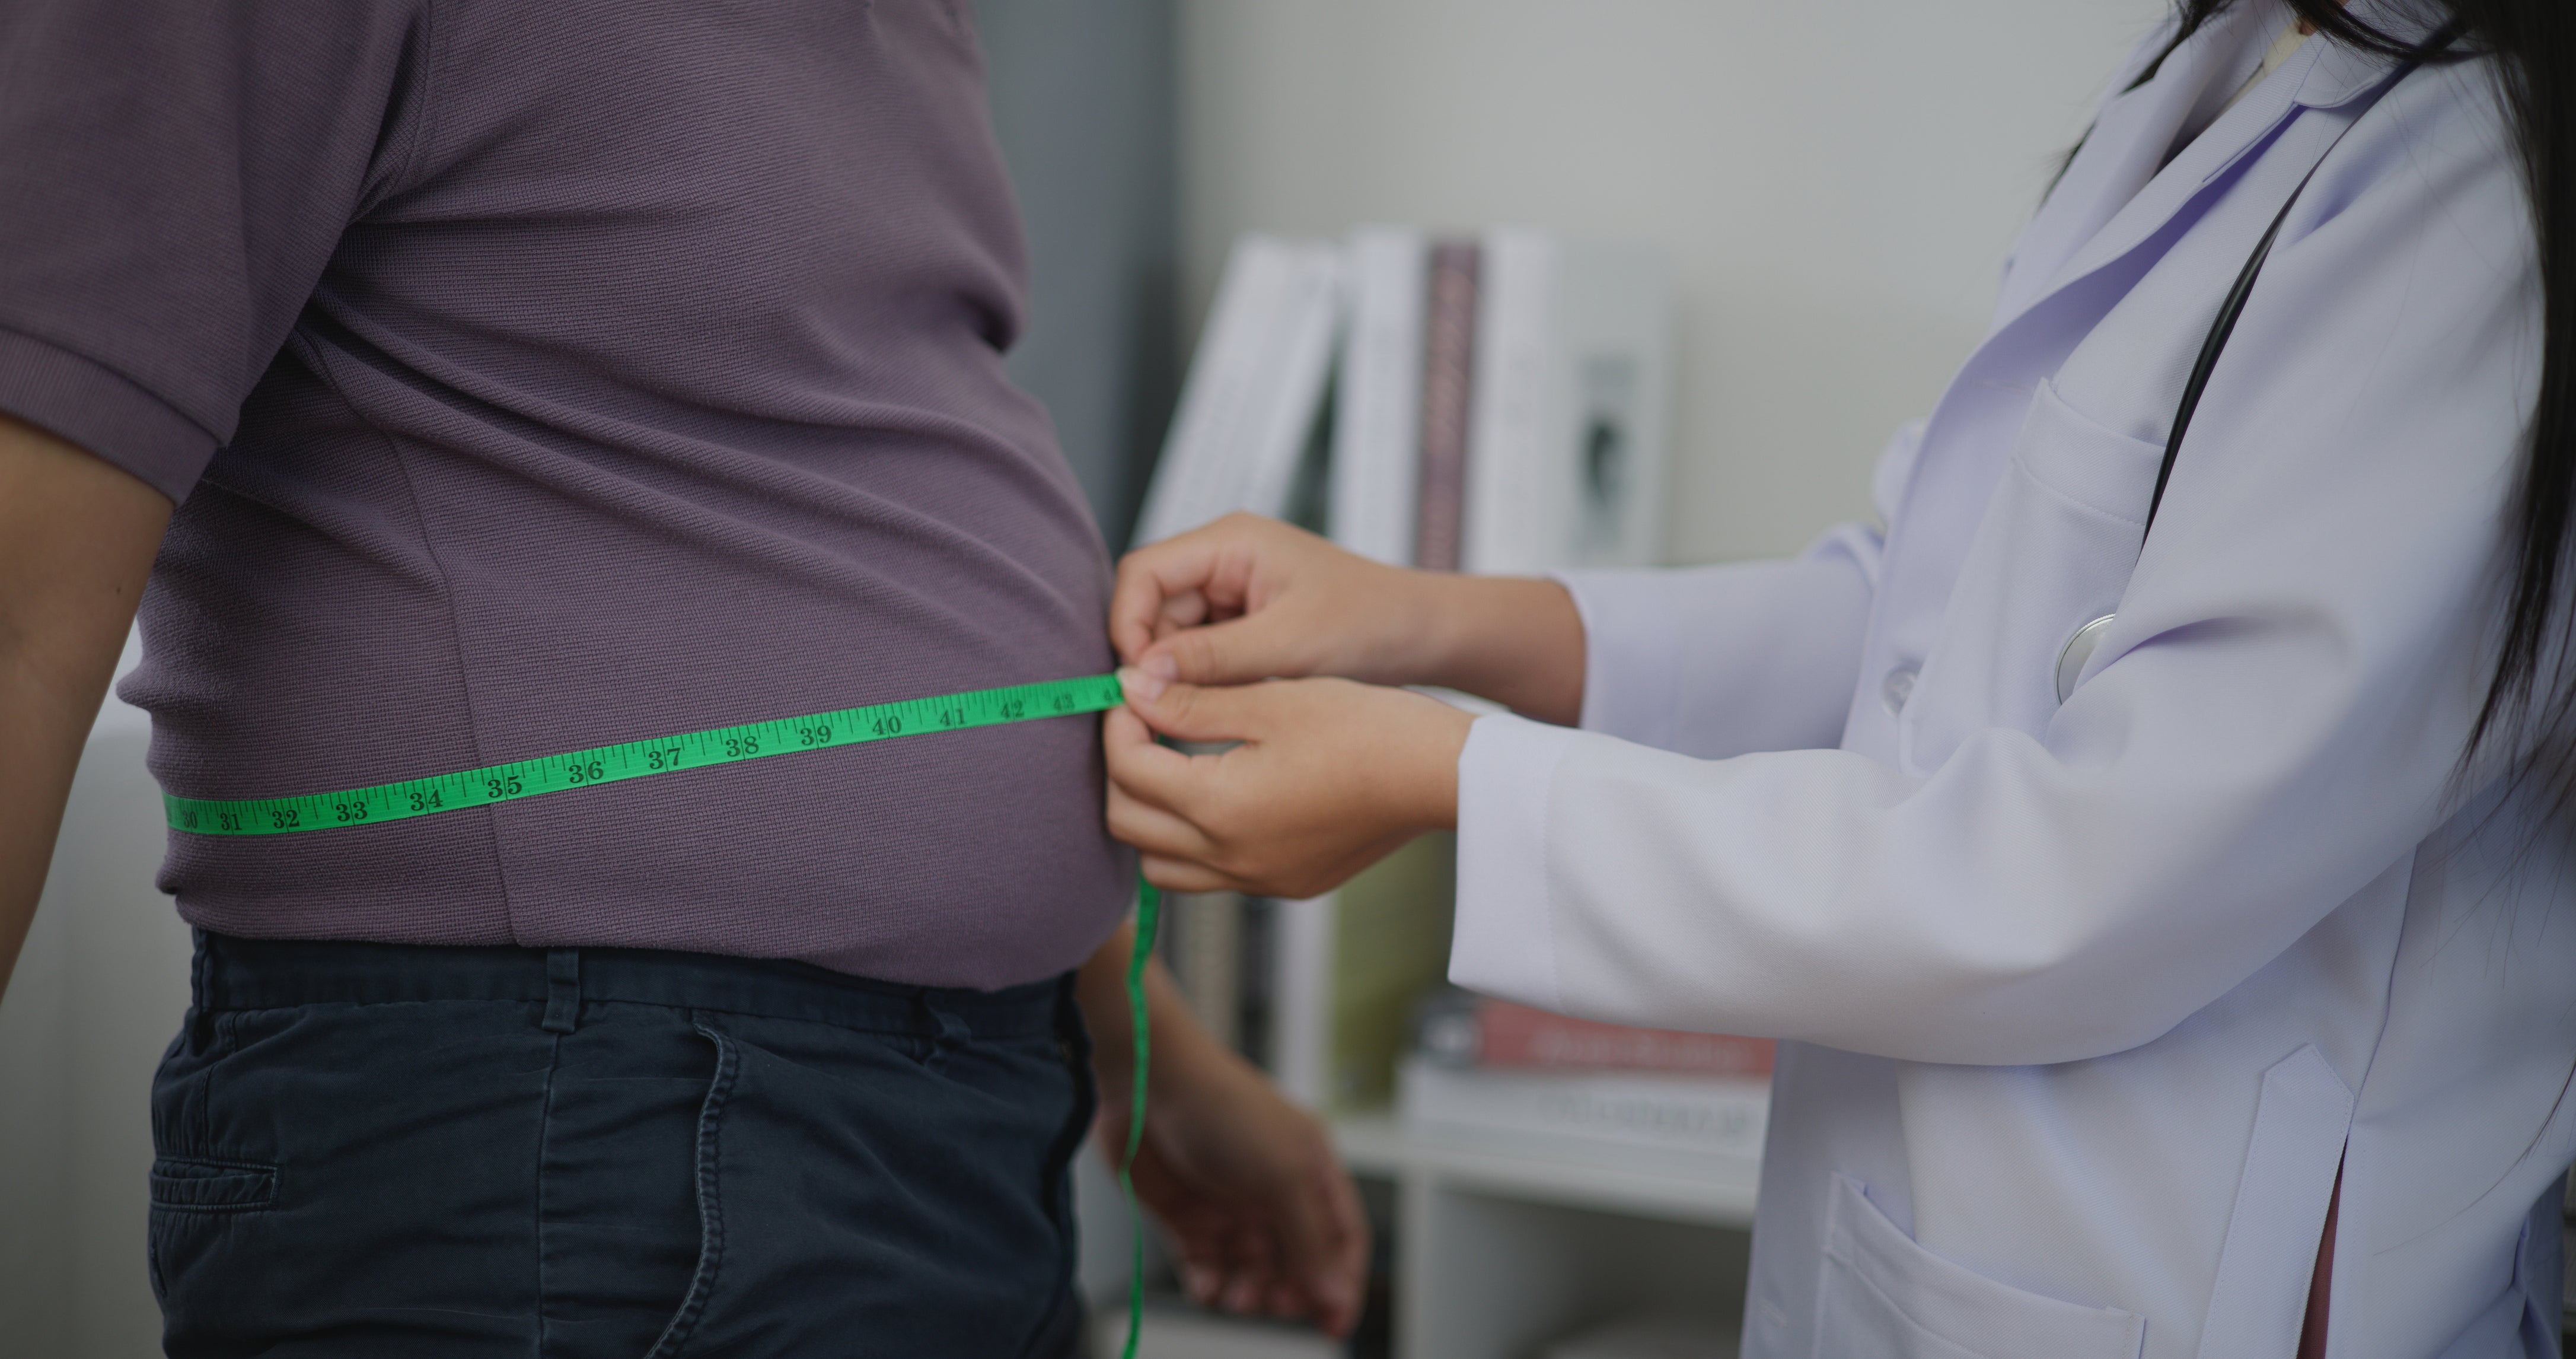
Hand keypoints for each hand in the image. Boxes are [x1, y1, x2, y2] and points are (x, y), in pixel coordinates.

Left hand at [1076, 925, 1369, 1334]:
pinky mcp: (1185, 1215)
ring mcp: (1228, 1204)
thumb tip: (1335, 1295)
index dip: (1341, 1283)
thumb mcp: (1282, 1174)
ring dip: (1248, 1293)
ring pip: (1251, 1271)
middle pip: (1295, 1262)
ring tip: (1236, 1299)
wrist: (1145, 1081)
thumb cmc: (1223, 1109)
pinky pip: (1205, 1266)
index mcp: (1310, 1171)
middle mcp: (1273, 1190)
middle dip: (1289, 1291)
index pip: (1340, 1239)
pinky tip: (1207, 1287)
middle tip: (1274, 1304)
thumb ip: (1310, 1239)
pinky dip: (1209, 1284)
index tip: (1334, 1326)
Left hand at [1106, 668, 1471, 898]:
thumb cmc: (1363, 727)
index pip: (1127, 770)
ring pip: (1161, 864)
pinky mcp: (1287, 884)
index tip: (1134, 690)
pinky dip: (1195, 841)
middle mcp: (1230, 858)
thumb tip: (1128, 690)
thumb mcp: (1268, 701)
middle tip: (1143, 724)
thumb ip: (1190, 701)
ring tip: (1173, 765)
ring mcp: (1259, 879)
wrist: (1438, 774)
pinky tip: (1221, 794)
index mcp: (1219, 807)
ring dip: (1151, 817)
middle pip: (1128, 826)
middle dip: (1122, 771)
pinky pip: (1212, 875)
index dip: (1118, 723)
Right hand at [1111, 512, 1433, 687]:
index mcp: (1230, 542)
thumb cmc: (1371, 624)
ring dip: (1181, 674)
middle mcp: (1223, 560)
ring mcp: (1232, 592)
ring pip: (1172, 636)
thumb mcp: (1288, 646)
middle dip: (1154, 657)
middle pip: (1150, 607)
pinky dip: (1205, 681)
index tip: (1135, 679)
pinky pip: (1201, 652)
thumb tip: (1140, 678)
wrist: (1425, 635)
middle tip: (1165, 708)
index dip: (1127, 625)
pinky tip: (1229, 704)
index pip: (1142, 573)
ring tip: (1213, 706)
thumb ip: (1211, 660)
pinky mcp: (1244, 624)